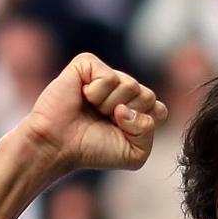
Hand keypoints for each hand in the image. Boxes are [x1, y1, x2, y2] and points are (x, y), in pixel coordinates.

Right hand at [18, 53, 169, 177]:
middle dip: (128, 116)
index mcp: (136, 108)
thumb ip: (147, 132)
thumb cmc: (93, 150)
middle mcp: (123, 88)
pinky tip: (82, 97)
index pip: (159, 111)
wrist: (58, 146)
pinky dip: (96, 94)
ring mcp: (106, 75)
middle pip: (148, 96)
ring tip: (92, 110)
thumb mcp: (134, 154)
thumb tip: (127, 107)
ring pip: (131, 86)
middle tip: (104, 121)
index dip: (142, 126)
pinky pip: (109, 77)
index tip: (121, 134)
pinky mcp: (87, 64)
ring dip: (110, 106)